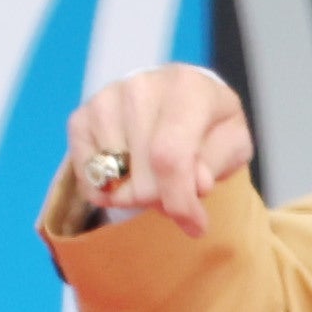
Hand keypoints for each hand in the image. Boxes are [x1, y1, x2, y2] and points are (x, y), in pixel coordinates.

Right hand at [59, 62, 251, 237]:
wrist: (176, 96)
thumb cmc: (207, 124)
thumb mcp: (231, 142)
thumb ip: (218, 163)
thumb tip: (198, 184)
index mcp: (187, 87)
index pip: (170, 156)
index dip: (180, 201)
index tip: (195, 225)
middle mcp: (140, 86)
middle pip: (142, 177)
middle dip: (162, 200)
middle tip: (176, 192)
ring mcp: (105, 100)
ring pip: (114, 180)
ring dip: (135, 194)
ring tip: (153, 176)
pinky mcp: (80, 117)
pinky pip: (88, 177)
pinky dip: (107, 190)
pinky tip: (128, 174)